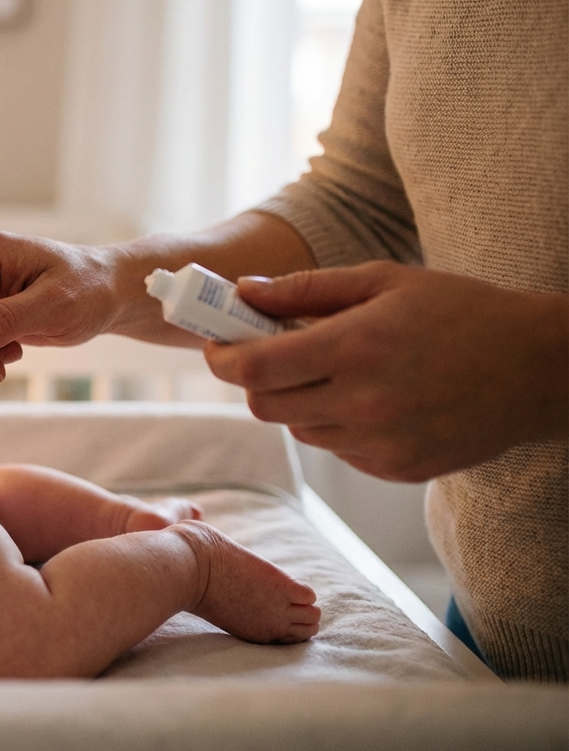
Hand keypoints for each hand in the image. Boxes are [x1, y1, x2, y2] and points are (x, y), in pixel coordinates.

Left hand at [206, 262, 568, 480]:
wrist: (538, 369)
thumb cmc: (460, 312)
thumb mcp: (383, 281)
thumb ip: (304, 289)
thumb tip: (243, 291)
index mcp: (357, 348)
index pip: (256, 368)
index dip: (222, 357)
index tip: (215, 345)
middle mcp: (364, 402)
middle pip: (265, 405)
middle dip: (254, 379)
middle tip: (267, 354)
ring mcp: (380, 443)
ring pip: (298, 429)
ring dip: (297, 401)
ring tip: (333, 370)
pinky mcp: (395, 469)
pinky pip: (336, 449)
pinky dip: (334, 424)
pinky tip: (369, 397)